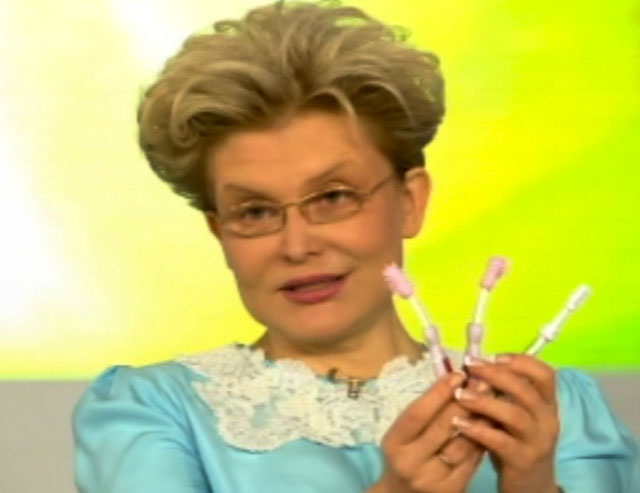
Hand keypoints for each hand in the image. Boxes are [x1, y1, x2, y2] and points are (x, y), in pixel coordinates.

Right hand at [373, 371, 485, 492]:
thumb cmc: (405, 454)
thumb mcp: (404, 433)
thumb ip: (425, 411)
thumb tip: (455, 380)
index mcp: (395, 443)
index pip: (418, 414)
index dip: (438, 393)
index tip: (457, 374)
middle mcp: (412, 462)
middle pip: (443, 428)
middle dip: (465, 402)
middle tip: (483, 381)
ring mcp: (433, 479)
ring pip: (463, 444)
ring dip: (480, 420)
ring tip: (492, 400)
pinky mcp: (454, 489)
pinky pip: (473, 460)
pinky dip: (483, 439)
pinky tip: (492, 424)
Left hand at [452, 354, 559, 492]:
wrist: (531, 486)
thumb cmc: (517, 442)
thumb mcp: (515, 415)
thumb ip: (503, 394)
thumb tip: (475, 366)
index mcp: (547, 404)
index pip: (545, 375)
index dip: (521, 362)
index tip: (495, 356)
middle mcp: (547, 420)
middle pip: (526, 390)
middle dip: (496, 374)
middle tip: (470, 366)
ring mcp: (537, 441)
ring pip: (514, 415)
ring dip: (484, 401)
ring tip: (459, 395)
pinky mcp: (523, 461)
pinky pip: (501, 442)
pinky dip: (478, 430)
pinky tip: (459, 422)